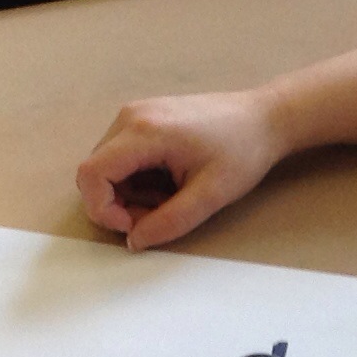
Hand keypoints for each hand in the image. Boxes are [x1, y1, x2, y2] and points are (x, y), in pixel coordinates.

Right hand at [75, 90, 288, 249]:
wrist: (265, 118)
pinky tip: (169, 181)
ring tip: (172, 196)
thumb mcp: (210, 196)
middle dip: (118, 205)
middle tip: (160, 214)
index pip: (91, 174)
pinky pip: (122, 157)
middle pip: (96, 172)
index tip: (134, 227)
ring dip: (130, 193)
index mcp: (144, 131)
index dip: (103, 210)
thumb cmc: (243, 151)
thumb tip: (135, 241)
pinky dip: (138, 179)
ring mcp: (135, 114)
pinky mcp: (144, 118)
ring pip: (107, 167)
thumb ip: (169, 222)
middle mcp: (130, 117)